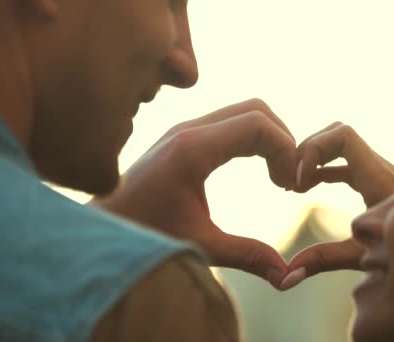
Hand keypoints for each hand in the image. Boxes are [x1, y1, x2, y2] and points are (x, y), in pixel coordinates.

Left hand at [92, 99, 297, 288]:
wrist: (102, 226)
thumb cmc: (144, 235)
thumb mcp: (198, 245)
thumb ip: (246, 255)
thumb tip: (286, 276)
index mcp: (193, 150)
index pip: (257, 124)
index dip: (286, 149)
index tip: (291, 186)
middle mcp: (189, 130)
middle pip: (256, 110)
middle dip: (283, 140)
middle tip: (289, 181)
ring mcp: (185, 129)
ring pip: (244, 112)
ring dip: (269, 139)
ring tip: (277, 178)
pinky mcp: (184, 137)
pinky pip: (230, 123)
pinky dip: (253, 140)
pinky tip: (258, 171)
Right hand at [280, 122, 393, 290]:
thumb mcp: (362, 257)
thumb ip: (324, 260)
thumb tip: (288, 273)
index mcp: (378, 177)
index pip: (342, 136)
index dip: (314, 149)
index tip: (298, 181)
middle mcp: (379, 167)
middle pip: (337, 133)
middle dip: (309, 150)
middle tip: (288, 180)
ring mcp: (377, 172)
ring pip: (338, 146)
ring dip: (312, 159)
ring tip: (291, 185)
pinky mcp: (373, 180)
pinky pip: (341, 163)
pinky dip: (319, 169)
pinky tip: (302, 189)